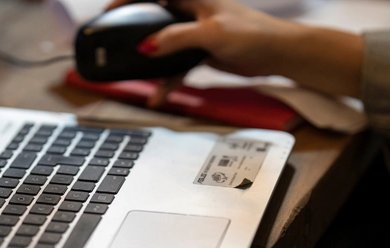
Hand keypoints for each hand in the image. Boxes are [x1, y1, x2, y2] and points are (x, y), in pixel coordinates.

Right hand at [107, 0, 363, 106]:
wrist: (279, 54)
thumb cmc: (253, 33)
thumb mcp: (211, 33)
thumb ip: (176, 38)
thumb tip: (147, 47)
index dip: (131, 0)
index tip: (111, 8)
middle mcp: (191, 11)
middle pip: (155, 19)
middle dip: (134, 30)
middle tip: (113, 39)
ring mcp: (195, 32)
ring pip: (163, 45)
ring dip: (151, 64)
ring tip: (132, 76)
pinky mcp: (200, 51)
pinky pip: (176, 66)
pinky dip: (168, 81)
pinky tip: (159, 96)